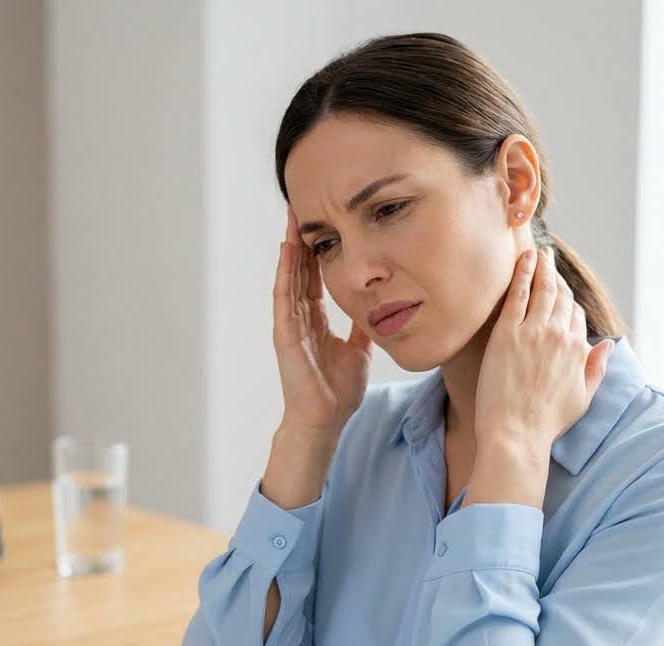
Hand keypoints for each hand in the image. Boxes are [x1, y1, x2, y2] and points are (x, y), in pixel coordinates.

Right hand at [272, 206, 372, 435]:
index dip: (317, 250)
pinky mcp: (285, 336)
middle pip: (298, 270)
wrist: (326, 421)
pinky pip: (284, 297)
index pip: (314, 276)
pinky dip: (285, 272)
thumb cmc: (338, 392)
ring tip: (292, 217)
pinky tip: (287, 250)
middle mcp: (299, 318)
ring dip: (290, 247)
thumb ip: (362, 328)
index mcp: (314, 321)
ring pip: (289, 277)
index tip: (323, 222)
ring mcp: (290, 326)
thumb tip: (379, 307)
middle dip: (301, 239)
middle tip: (303, 205)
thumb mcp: (359, 351)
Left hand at [474, 246, 613, 453]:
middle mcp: (560, 337)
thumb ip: (596, 369)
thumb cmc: (545, 423)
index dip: (568, 300)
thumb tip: (608, 345)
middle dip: (556, 275)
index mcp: (578, 351)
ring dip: (542, 267)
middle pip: (561, 297)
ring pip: (543, 290)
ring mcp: (534, 333)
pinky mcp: (507, 334)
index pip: (576, 315)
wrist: (516, 435)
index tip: (560, 288)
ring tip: (538, 252)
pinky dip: (522, 273)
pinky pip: (518, 294)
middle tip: (548, 259)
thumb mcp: (582, 398)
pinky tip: (523, 257)